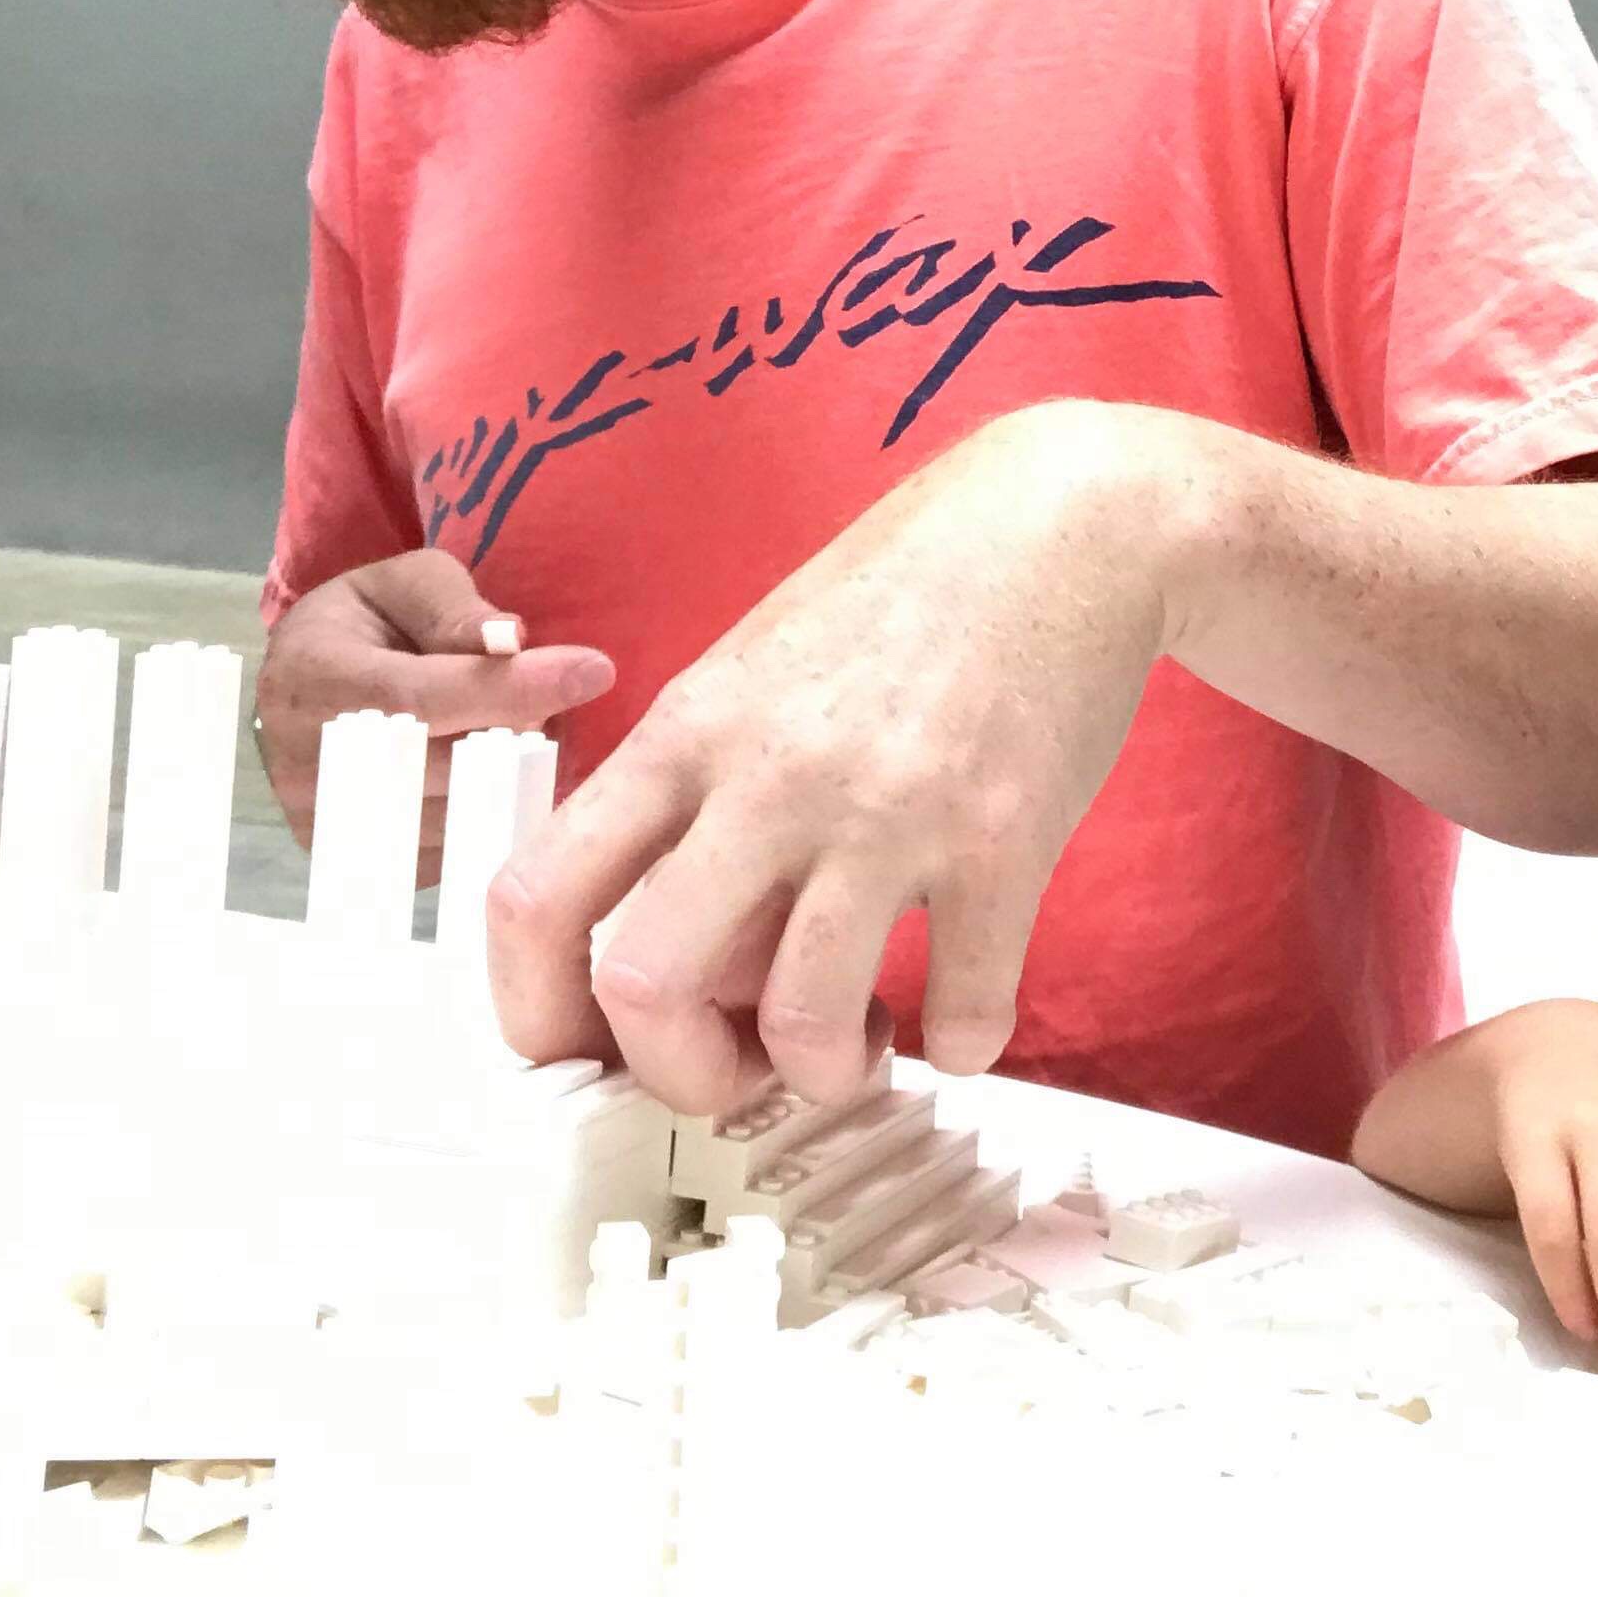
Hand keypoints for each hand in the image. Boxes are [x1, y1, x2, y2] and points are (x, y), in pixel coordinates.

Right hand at [255, 550, 615, 868]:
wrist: (304, 679)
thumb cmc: (368, 621)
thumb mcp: (407, 584)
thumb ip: (455, 609)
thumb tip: (511, 639)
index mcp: (315, 675)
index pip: (421, 695)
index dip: (510, 689)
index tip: (593, 672)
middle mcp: (304, 760)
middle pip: (440, 766)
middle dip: (516, 734)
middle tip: (553, 708)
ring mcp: (322, 819)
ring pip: (448, 819)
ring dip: (506, 781)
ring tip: (515, 737)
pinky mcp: (348, 858)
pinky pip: (442, 853)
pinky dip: (484, 818)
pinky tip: (492, 780)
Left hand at [485, 403, 1181, 1115]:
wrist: (1063, 524)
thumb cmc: (904, 598)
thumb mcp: (756, 675)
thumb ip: (703, 809)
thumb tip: (697, 972)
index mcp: (687, 733)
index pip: (535, 898)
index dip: (534, 1014)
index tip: (587, 1055)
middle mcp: (770, 777)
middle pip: (646, 986)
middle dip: (685, 1073)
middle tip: (741, 1069)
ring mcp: (890, 814)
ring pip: (805, 1023)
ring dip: (828, 1070)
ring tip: (861, 1036)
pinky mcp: (1004, 843)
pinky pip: (966, 1012)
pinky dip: (961, 1042)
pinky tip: (962, 1010)